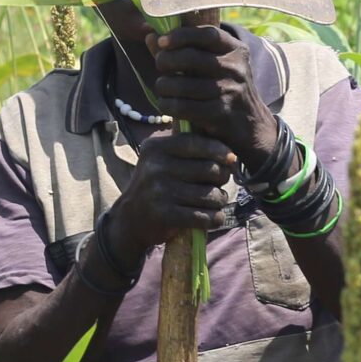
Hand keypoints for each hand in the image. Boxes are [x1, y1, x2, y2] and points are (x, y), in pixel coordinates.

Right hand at [107, 130, 238, 253]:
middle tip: (218, 184)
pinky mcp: (165, 215)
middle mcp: (156, 167)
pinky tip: (213, 218)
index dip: (219, 150)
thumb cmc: (157, 185)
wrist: (129, 219)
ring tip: (214, 202)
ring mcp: (159, 191)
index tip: (231, 159)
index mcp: (156, 147)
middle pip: (210, 169)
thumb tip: (229, 151)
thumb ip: (188, 148)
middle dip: (222, 178)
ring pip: (211, 195)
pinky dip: (214, 219)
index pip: (196, 143)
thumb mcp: (162, 159)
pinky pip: (204, 216)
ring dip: (219, 201)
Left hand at [151, 23, 279, 160]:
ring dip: (164, 86)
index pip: (208, 34)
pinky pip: (185, 107)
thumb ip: (182, 50)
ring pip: (183, 84)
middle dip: (167, 60)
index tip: (163, 42)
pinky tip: (165, 105)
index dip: (181, 35)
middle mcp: (236, 68)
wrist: (250, 126)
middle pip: (191, 57)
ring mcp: (230, 91)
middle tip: (159, 66)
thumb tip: (151, 35)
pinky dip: (169, 105)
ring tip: (161, 88)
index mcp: (236, 50)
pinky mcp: (221, 113)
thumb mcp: (212, 66)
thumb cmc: (224, 90)